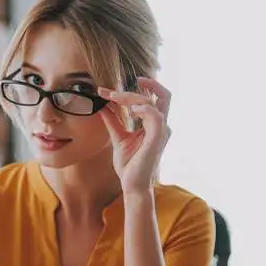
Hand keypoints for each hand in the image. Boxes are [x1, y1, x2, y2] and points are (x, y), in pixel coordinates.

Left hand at [98, 76, 171, 193]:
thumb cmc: (129, 164)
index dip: (130, 91)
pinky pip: (156, 116)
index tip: (105, 91)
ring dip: (133, 97)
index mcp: (154, 124)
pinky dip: (143, 108)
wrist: (131, 184)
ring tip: (115, 97)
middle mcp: (161, 125)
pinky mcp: (158, 138)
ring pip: (154, 102)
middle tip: (129, 80)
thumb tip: (102, 105)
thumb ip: (113, 120)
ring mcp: (161, 131)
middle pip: (163, 95)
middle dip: (149, 83)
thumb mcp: (118, 137)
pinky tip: (130, 110)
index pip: (149, 99)